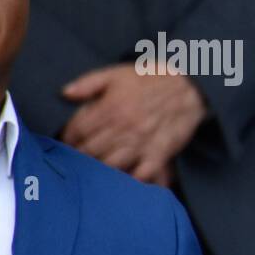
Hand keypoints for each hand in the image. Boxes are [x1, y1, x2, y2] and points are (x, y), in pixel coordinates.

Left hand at [60, 62, 206, 186]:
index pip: (77, 130)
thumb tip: (64, 93)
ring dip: (99, 169)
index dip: (67, 138)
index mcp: (110, 108)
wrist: (190, 87)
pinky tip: (124, 179)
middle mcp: (123, 128)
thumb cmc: (152, 80)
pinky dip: (131, 180)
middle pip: (89, 151)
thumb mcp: (117, 74)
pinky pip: (142, 174)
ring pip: (110, 165)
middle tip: (77, 158)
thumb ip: (88, 83)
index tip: (67, 142)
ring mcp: (142, 143)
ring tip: (95, 170)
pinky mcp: (160, 153)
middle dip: (79, 156)